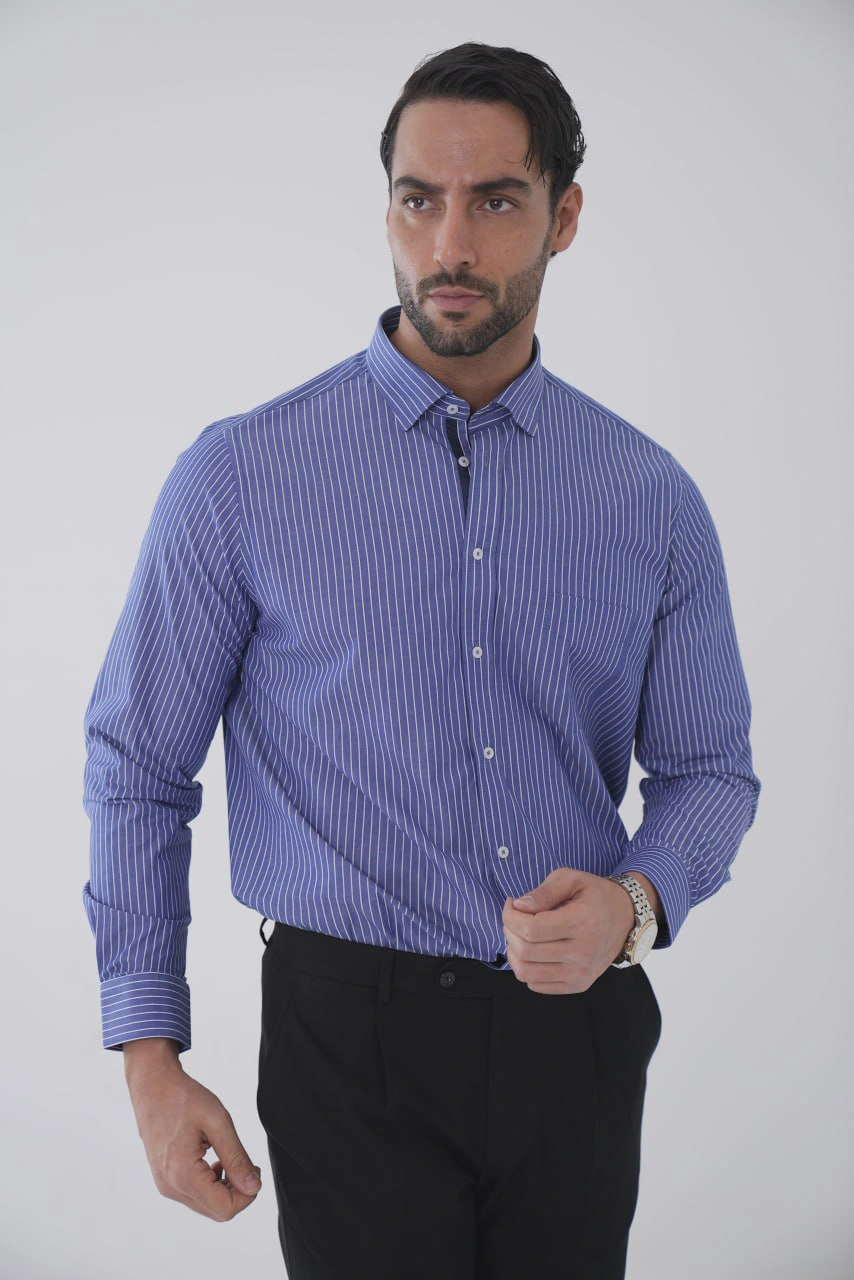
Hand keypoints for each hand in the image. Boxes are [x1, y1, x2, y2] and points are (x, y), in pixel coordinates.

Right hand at [125, 1052, 262, 1220]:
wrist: (152, 1086)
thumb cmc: (184, 1098)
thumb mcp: (217, 1122)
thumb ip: (236, 1157)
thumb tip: (254, 1187)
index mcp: (183, 1175)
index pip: (226, 1208)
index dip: (248, 1193)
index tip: (255, 1168)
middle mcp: (171, 1188)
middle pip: (217, 1211)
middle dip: (238, 1191)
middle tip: (247, 1163)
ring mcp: (165, 1185)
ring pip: (207, 1205)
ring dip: (225, 1188)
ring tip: (230, 1158)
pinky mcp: (164, 1179)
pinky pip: (194, 1195)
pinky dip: (211, 1184)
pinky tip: (215, 1160)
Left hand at [502, 868, 635, 993]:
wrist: (626, 919)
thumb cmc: (595, 896)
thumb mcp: (572, 879)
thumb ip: (544, 891)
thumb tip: (519, 906)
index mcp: (581, 922)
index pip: (531, 929)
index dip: (510, 916)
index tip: (512, 904)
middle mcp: (583, 952)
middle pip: (525, 951)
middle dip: (509, 931)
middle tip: (514, 917)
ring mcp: (581, 973)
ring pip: (526, 973)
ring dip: (513, 952)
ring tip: (520, 935)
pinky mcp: (578, 985)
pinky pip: (536, 985)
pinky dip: (526, 967)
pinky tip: (533, 950)